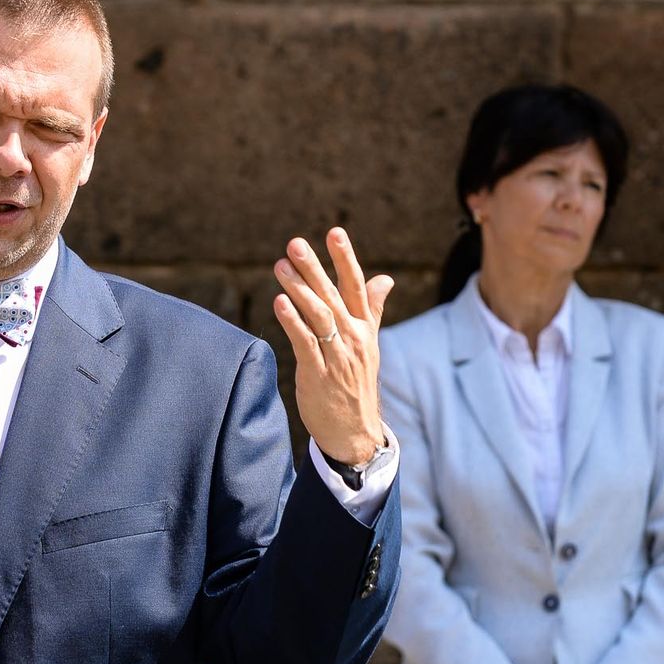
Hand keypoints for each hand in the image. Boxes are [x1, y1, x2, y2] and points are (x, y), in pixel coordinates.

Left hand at [271, 228, 394, 464]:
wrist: (355, 431)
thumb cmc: (355, 383)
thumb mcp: (368, 344)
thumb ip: (372, 309)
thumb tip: (384, 278)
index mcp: (365, 329)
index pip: (356, 287)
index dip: (345, 259)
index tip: (334, 232)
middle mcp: (353, 339)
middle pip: (332, 297)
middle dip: (314, 268)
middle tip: (295, 244)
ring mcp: (337, 357)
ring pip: (318, 316)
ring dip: (298, 290)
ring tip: (280, 266)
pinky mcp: (318, 375)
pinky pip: (306, 344)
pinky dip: (293, 322)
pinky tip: (279, 303)